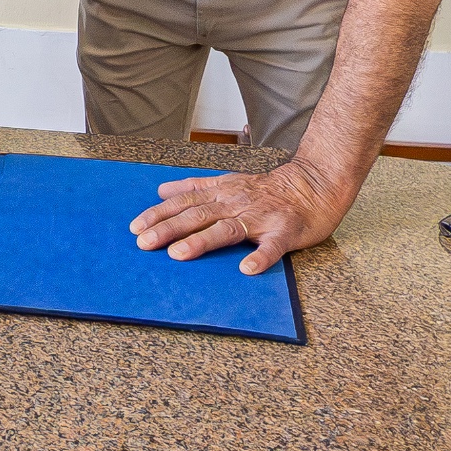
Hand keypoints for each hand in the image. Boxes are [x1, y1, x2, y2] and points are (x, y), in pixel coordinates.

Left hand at [128, 156, 353, 275]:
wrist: (314, 185)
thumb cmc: (268, 189)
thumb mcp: (228, 181)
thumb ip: (195, 187)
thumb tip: (162, 190)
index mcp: (222, 193)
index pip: (184, 202)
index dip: (159, 214)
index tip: (136, 227)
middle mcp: (236, 203)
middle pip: (198, 216)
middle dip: (168, 229)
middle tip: (144, 243)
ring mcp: (260, 218)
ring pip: (227, 229)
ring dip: (201, 242)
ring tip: (179, 255)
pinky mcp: (284, 232)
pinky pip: (272, 246)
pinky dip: (260, 257)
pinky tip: (247, 269)